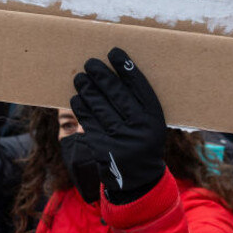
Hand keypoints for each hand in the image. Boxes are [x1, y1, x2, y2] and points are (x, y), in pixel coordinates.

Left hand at [71, 48, 165, 204]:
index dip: (126, 67)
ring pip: (99, 106)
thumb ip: (138, 103)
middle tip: (90, 62)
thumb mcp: (150, 124)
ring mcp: (121, 139)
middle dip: (101, 75)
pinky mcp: (103, 148)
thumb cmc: (142, 141)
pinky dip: (81, 108)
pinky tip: (77, 98)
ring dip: (87, 89)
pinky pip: (88, 122)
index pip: (140, 86)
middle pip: (117, 94)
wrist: (139, 180)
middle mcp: (140, 128)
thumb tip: (115, 72)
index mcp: (155, 118)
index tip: (114, 52)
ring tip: (80, 78)